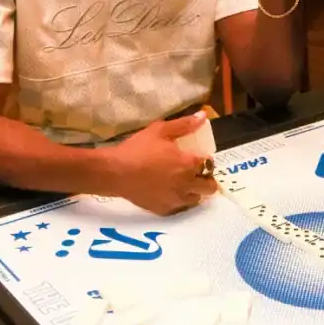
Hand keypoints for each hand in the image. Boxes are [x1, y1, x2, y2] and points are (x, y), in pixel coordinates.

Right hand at [102, 114, 218, 214]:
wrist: (114, 172)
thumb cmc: (137, 149)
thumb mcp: (160, 130)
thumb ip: (184, 124)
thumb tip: (204, 115)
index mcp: (189, 164)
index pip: (209, 165)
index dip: (206, 161)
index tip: (198, 158)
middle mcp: (187, 184)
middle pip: (209, 187)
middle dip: (206, 179)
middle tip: (195, 173)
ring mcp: (176, 199)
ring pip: (196, 199)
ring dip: (194, 191)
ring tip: (182, 183)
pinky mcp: (164, 209)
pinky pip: (179, 208)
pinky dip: (178, 201)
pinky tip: (169, 192)